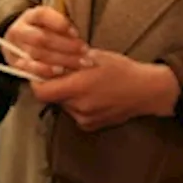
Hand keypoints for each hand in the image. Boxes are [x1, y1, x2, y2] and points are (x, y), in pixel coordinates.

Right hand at [3, 6, 89, 78]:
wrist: (22, 46)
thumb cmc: (44, 33)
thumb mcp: (51, 24)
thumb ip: (62, 27)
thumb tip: (78, 37)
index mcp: (30, 16)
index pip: (42, 15)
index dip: (59, 23)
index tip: (76, 33)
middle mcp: (19, 30)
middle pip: (42, 37)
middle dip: (66, 45)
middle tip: (85, 51)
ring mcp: (15, 48)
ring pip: (38, 53)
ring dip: (61, 59)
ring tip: (79, 62)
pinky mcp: (15, 64)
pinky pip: (30, 68)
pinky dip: (46, 70)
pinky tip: (61, 71)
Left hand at [32, 50, 179, 130]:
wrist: (147, 91)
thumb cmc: (123, 70)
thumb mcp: (94, 56)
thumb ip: (69, 60)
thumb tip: (47, 57)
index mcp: (79, 87)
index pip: (42, 91)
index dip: (36, 81)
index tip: (37, 71)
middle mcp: (79, 106)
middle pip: (52, 97)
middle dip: (53, 84)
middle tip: (63, 73)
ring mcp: (84, 118)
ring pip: (63, 104)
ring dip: (66, 94)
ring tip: (83, 83)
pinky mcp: (90, 125)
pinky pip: (74, 112)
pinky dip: (76, 103)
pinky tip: (92, 94)